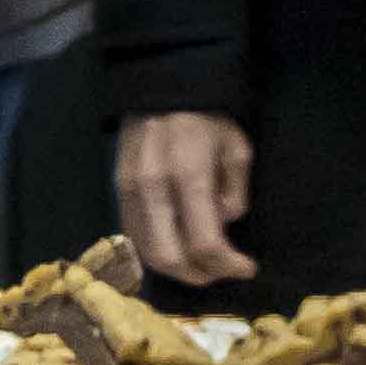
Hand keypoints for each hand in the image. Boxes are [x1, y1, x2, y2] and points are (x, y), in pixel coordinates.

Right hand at [115, 110, 257, 285]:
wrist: (161, 89)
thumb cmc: (208, 118)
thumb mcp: (237, 147)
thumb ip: (235, 190)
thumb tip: (224, 223)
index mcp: (188, 175)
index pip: (205, 242)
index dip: (228, 265)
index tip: (247, 267)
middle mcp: (153, 188)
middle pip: (170, 258)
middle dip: (201, 275)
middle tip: (222, 272)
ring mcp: (130, 191)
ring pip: (148, 253)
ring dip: (178, 269)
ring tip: (203, 266)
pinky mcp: (118, 191)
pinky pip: (134, 236)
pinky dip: (157, 253)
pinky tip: (178, 249)